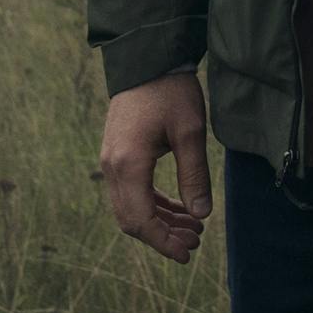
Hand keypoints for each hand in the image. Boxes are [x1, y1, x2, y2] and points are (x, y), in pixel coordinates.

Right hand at [98, 70, 212, 262]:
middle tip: (195, 244)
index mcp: (127, 164)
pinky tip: (179, 208)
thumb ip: (194, 175)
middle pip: (131, 219)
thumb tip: (201, 215)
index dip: (163, 242)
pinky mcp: (117, 154)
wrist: (147, 59)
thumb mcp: (190, 131)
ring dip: (160, 221)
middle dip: (163, 236)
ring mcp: (111, 161)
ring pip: (131, 207)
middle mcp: (111, 167)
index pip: (140, 219)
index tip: (187, 254)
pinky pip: (131, 191)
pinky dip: (154, 204)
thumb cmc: (171, 91)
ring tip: (194, 229)